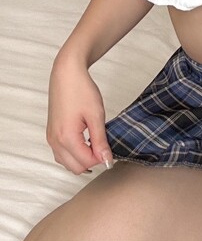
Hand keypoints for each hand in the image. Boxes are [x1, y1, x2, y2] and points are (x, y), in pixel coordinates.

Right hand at [46, 53, 113, 174]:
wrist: (66, 74)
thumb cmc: (81, 89)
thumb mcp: (96, 115)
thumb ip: (100, 141)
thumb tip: (106, 159)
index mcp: (66, 138)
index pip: (86, 162)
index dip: (101, 159)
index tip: (111, 149)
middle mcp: (55, 141)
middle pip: (74, 167)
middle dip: (91, 161)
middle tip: (104, 146)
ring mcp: (51, 138)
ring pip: (66, 162)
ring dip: (81, 159)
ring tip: (95, 142)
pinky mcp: (51, 133)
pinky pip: (61, 153)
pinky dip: (73, 153)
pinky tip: (85, 141)